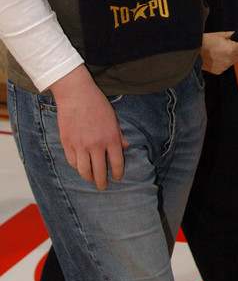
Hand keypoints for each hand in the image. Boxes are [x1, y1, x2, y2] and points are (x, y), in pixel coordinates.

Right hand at [50, 65, 128, 191]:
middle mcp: (96, 144)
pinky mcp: (67, 144)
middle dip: (102, 182)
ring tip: (91, 179)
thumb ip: (119, 134)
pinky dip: (78, 167)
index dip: (118, 173)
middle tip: (103, 186)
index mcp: (111, 137)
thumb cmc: (97, 103)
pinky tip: (81, 166)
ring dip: (89, 178)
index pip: (117, 163)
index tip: (117, 177)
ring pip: (84, 171)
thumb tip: (126, 147)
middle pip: (100, 172)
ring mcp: (80, 145)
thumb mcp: (113, 117)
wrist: (76, 94)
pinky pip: (73, 162)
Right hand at [200, 31, 237, 74]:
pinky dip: (224, 61)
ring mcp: (224, 67)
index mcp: (231, 50)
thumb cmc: (205, 41)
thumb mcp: (220, 34)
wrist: (191, 52)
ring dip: (231, 55)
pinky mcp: (219, 71)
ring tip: (219, 50)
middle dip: (237, 49)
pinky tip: (215, 56)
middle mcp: (229, 60)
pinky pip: (226, 65)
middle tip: (227, 44)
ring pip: (234, 60)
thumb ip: (233, 35)